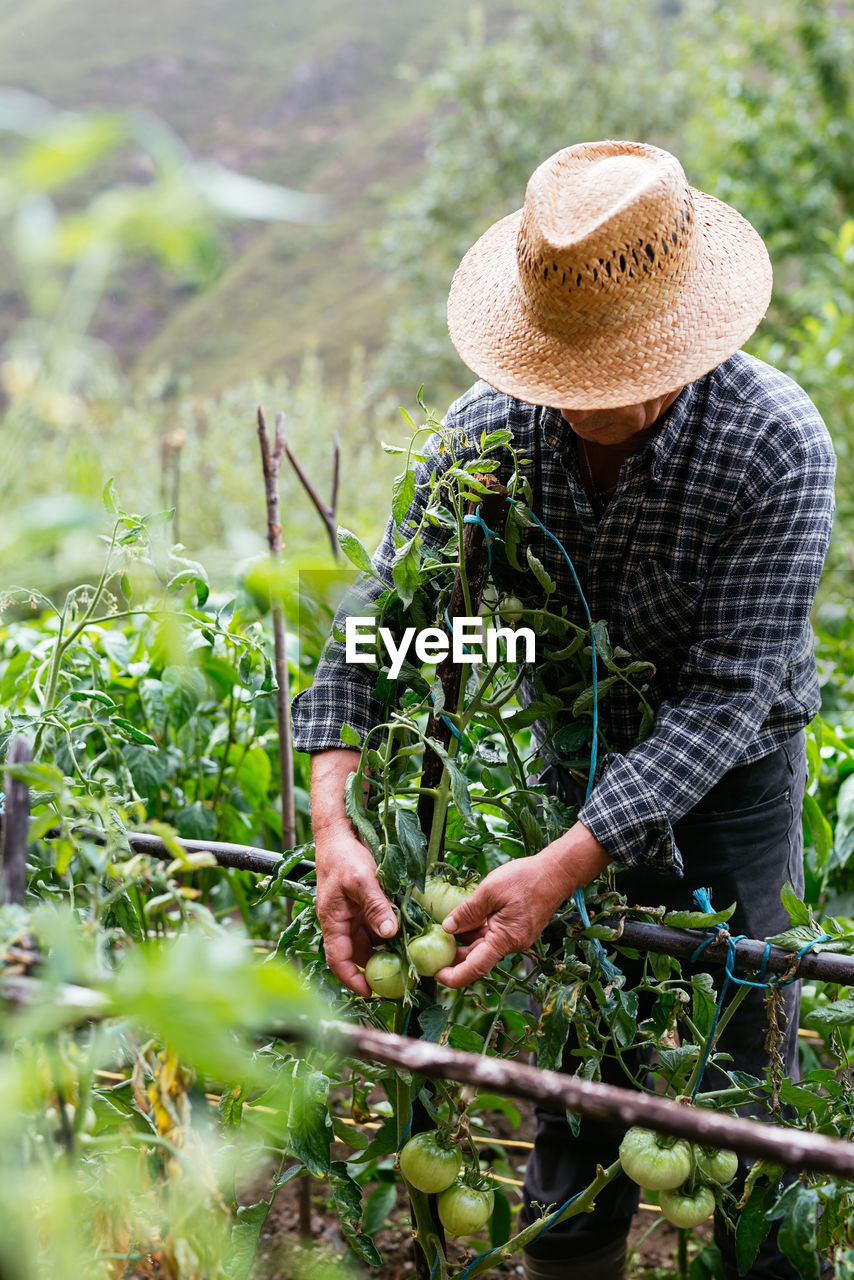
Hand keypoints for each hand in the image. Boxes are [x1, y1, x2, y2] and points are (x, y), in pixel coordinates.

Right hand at [315, 829, 397, 997]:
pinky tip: (406, 933)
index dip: (353, 980)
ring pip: (369, 940)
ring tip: (409, 957)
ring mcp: (352, 914)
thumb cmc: (343, 856)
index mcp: (333, 921)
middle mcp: (341, 922)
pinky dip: (388, 931)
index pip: (338, 961)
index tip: (371, 993)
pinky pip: (375, 925)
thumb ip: (376, 906)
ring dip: (386, 948)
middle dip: (376, 967)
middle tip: (402, 976)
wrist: (338, 833)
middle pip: (357, 954)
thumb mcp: (362, 880)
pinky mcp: (362, 905)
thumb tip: (389, 933)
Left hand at [435, 823, 610, 988]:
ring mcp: (516, 938)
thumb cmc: (526, 878)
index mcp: (505, 939)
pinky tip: (467, 919)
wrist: (557, 872)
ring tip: (446, 929)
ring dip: (466, 941)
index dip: (454, 976)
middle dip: (455, 955)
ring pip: (484, 946)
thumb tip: (447, 928)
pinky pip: (493, 937)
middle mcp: (512, 944)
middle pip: (478, 958)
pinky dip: (478, 931)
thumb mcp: (490, 890)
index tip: (436, 975)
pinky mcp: (518, 930)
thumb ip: (468, 911)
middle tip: (432, 948)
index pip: (475, 968)